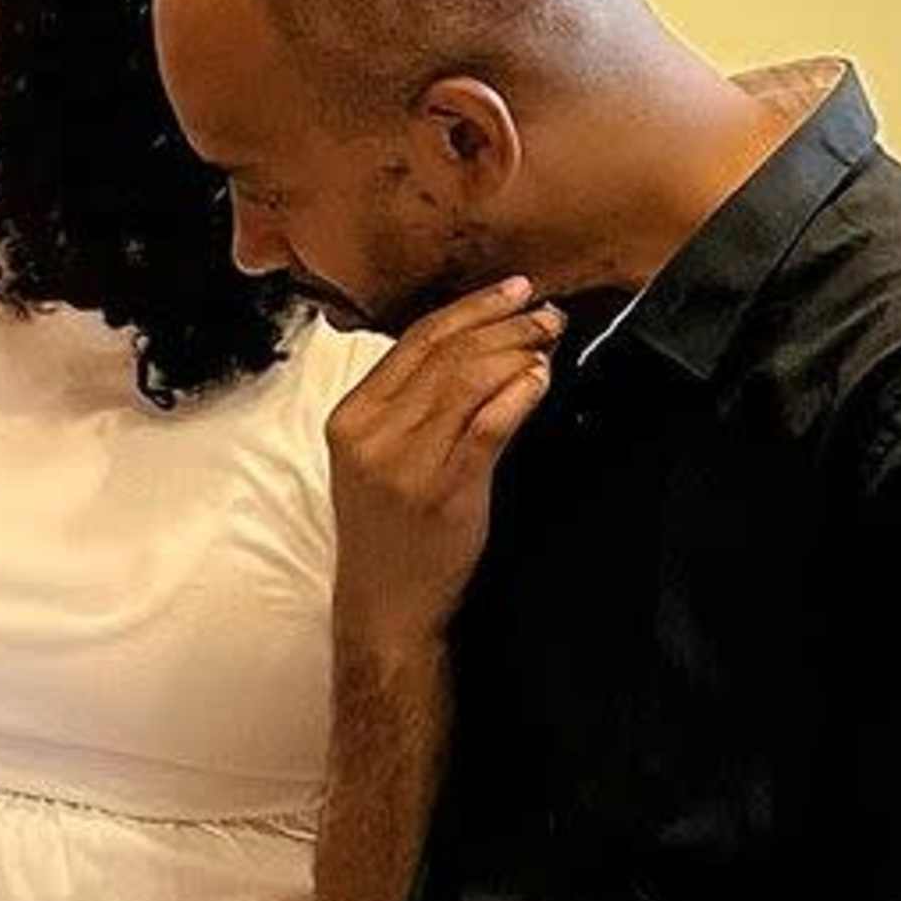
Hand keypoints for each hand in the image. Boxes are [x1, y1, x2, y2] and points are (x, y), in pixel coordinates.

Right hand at [325, 279, 563, 646]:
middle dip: (505, 323)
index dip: (471, 308)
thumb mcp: (377, 461)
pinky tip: (541, 379)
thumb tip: (470, 349)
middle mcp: (374, 434)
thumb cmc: (389, 535)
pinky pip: (491, 422)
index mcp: (351, 418)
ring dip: (519, 350)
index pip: (415, 340)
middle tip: (545, 312)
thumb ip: (407, 407)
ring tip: (550, 340)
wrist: (387, 608)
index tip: (512, 292)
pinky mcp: (447, 489)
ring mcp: (408, 462)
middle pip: (447, 352)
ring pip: (470, 379)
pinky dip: (521, 392)